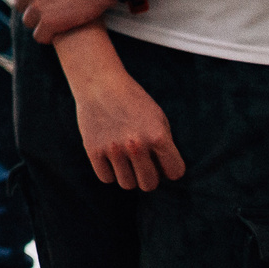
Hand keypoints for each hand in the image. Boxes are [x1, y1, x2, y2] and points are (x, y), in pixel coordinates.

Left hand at [4, 0, 110, 40]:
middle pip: (20, 4)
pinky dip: (47, 35)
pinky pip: (40, 35)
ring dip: (39, 21)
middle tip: (51, 4)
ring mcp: (39, 6)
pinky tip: (57, 31)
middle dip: (33, 4)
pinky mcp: (52, 22)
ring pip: (28, 20)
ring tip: (55, 17)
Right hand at [62, 38, 186, 189]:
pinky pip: (106, 178)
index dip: (169, 168)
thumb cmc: (134, 102)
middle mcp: (136, 145)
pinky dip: (109, 171)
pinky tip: (110, 158)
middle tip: (141, 164)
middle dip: (148, 177)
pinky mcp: (93, 149)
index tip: (161, 160)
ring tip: (125, 161)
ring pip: (127, 184)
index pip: (175, 172)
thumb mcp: (158, 119)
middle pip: (149, 184)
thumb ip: (165, 147)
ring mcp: (113, 148)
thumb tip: (164, 176)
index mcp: (158, 136)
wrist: (100, 83)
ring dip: (128, 175)